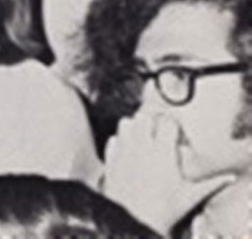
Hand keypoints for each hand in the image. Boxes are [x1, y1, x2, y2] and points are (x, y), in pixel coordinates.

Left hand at [103, 111, 235, 234]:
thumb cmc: (162, 211)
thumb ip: (209, 184)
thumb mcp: (189, 197)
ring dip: (135, 126)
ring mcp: (124, 151)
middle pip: (144, 115)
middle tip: (160, 130)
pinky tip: (128, 151)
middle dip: (153, 119)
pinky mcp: (111, 159)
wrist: (133, 221)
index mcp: (162, 152)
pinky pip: (113, 139)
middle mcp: (141, 147)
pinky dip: (120, 141)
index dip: (173, 124)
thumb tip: (225, 179)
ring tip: (144, 138)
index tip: (177, 133)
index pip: (167, 121)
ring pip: (126, 122)